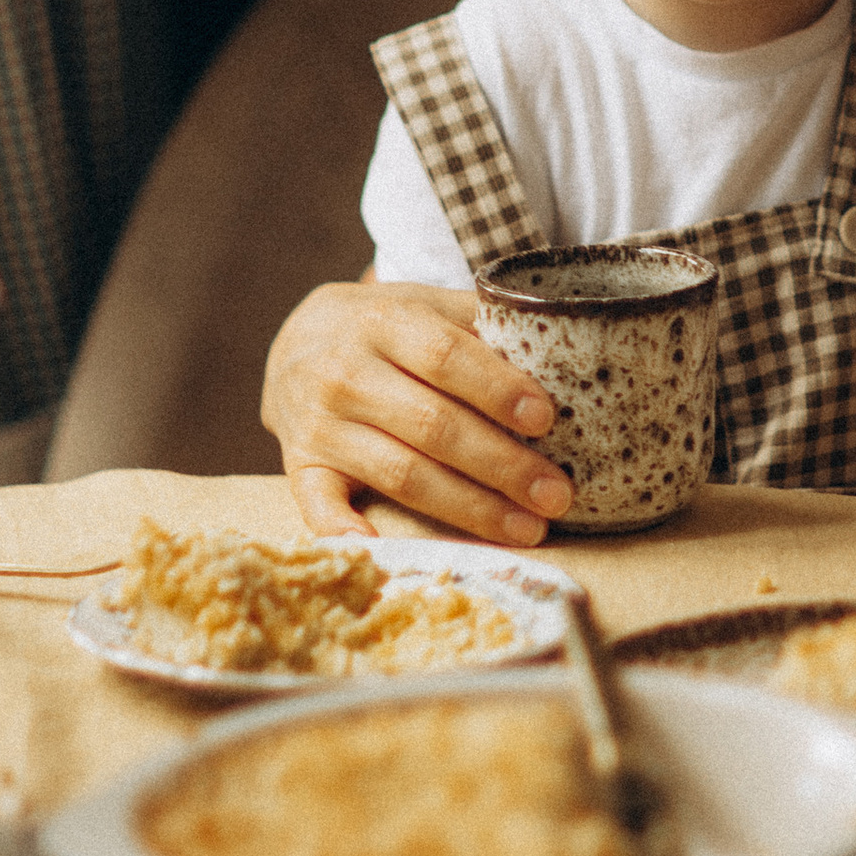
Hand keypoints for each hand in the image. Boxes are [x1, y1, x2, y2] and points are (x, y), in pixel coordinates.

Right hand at [260, 280, 572, 545]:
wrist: (297, 341)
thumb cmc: (386, 329)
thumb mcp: (427, 304)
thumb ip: (481, 322)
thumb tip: (557, 349)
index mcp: (385, 322)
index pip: (445, 357)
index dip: (496, 389)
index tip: (545, 419)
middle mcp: (346, 373)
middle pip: (432, 425)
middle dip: (502, 464)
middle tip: (556, 493)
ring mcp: (320, 424)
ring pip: (400, 474)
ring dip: (468, 507)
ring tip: (527, 527)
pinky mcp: (300, 466)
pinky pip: (319, 507)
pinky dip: (348, 533)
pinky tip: (391, 551)